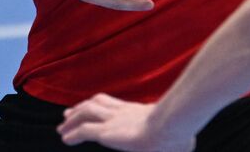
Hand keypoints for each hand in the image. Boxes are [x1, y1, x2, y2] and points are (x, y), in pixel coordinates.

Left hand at [59, 95, 193, 151]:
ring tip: (62, 127)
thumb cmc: (179, 134)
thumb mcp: (177, 137)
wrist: (171, 127)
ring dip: (72, 119)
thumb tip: (186, 145)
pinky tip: (65, 139)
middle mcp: (123, 113)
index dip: (100, 105)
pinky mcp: (106, 132)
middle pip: (96, 103)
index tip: (92, 108)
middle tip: (68, 113)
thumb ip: (176, 141)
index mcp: (138, 112)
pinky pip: (83, 131)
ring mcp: (114, 121)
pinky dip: (72, 134)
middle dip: (81, 107)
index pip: (113, 104)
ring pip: (86, 114)